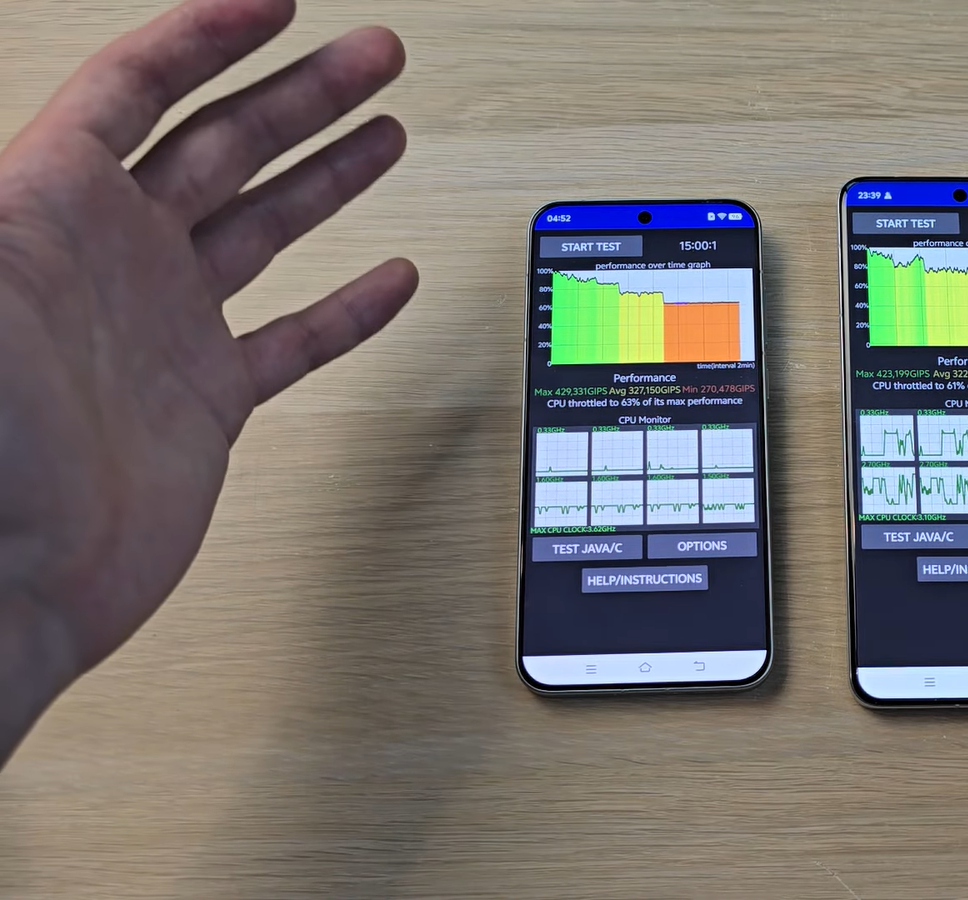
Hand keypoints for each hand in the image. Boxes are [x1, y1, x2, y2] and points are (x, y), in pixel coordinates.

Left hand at [0, 0, 415, 759]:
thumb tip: (1, 154)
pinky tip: (386, 276)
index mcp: (48, 215)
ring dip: (329, 173)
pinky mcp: (204, 401)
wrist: (5, 593)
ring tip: (386, 129)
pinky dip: (346, 308)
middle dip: (301, 91)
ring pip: (266, 226)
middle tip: (371, 53)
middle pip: (224, 144)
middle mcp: (112, 261)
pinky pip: (292, 339)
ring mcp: (162, 330)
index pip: (135, 92)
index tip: (272, 4)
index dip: (204, 36)